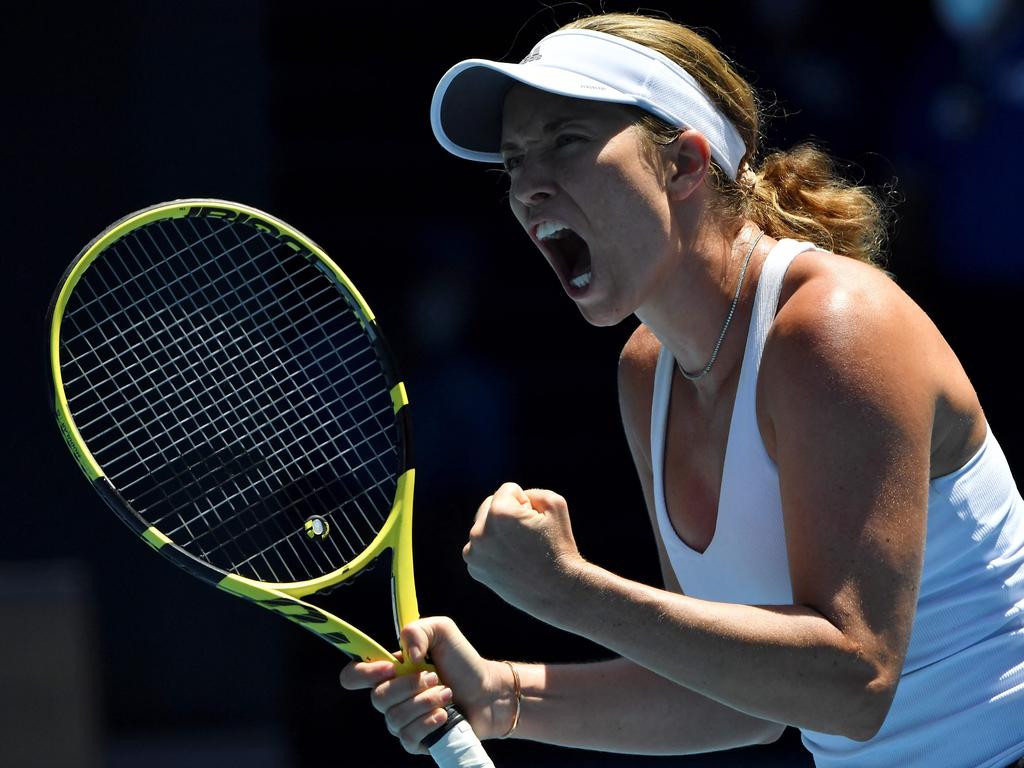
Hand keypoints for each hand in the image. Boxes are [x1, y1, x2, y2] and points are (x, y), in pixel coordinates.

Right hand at [339, 616, 513, 752]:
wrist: (487, 692)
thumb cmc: (463, 661)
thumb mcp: (442, 631)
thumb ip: (418, 630)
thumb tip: (405, 657)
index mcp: (390, 670)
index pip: (353, 675)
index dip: (364, 673)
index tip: (391, 667)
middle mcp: (390, 697)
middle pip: (377, 698)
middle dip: (410, 686)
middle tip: (434, 676)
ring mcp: (401, 720)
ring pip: (395, 718)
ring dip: (426, 703)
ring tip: (446, 693)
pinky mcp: (415, 740)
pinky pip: (408, 737)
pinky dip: (429, 723)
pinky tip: (444, 714)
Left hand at [463, 482, 583, 619]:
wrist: (557, 591)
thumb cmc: (559, 545)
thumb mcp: (555, 504)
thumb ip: (532, 492)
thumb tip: (513, 500)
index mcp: (498, 513)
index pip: (509, 490)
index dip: (527, 504)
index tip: (536, 524)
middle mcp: (479, 531)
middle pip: (490, 506)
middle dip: (508, 515)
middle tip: (528, 536)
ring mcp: (474, 552)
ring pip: (484, 527)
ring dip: (499, 532)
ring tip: (520, 550)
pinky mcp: (474, 568)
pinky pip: (481, 547)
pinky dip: (493, 550)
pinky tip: (511, 562)